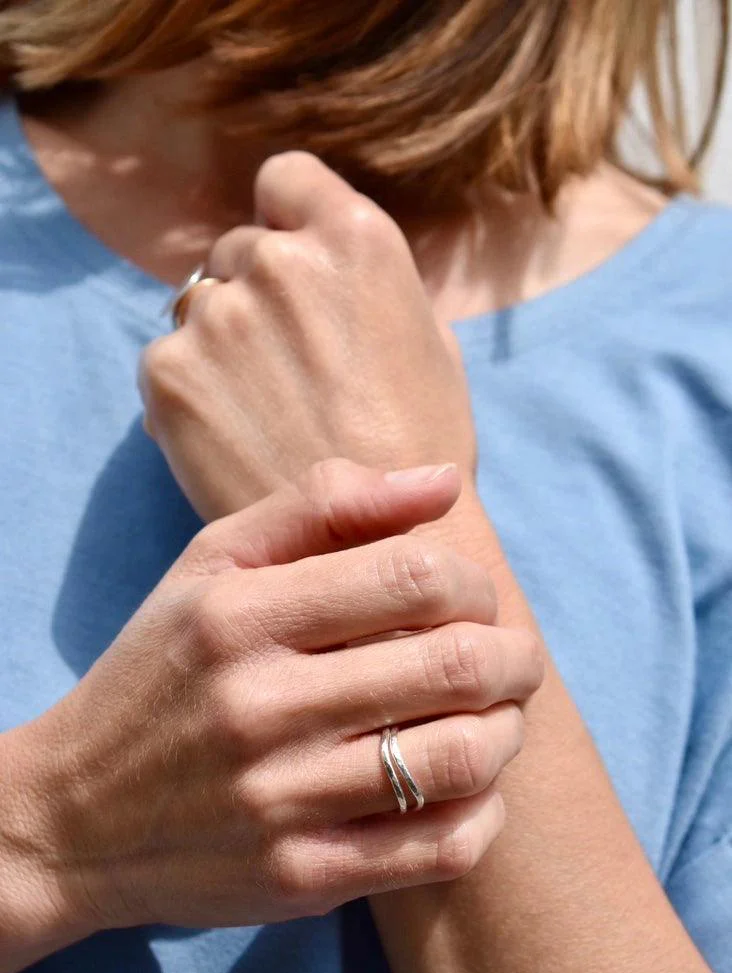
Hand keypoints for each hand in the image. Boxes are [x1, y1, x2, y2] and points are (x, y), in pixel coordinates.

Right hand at [1, 461, 541, 944]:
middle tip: (512, 660)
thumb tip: (443, 482)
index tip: (472, 602)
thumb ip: (324, 504)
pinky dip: (484, 813)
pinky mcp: (299, 877)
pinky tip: (470, 789)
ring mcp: (279, 801)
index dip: (475, 584)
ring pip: (461, 759)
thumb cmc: (163, 672)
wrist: (76, 815)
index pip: (416, 577)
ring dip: (507, 731)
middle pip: (455, 665)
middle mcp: (259, 706)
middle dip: (515, 658)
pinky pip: (441, 848)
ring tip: (497, 719)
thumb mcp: (213, 565)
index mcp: (241, 615)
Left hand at [139, 152, 475, 521]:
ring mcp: (218, 316)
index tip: (290, 259)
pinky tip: (230, 438)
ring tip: (259, 412)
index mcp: (355, 239)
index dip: (284, 217)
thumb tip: (327, 263)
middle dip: (255, 294)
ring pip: (197, 306)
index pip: (284, 178)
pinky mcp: (169, 373)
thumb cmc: (419, 451)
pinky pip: (166, 360)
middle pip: (238, 250)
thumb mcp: (429, 341)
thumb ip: (369, 283)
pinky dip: (188, 391)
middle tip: (282, 367)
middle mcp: (280, 261)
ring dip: (218, 344)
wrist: (372, 545)